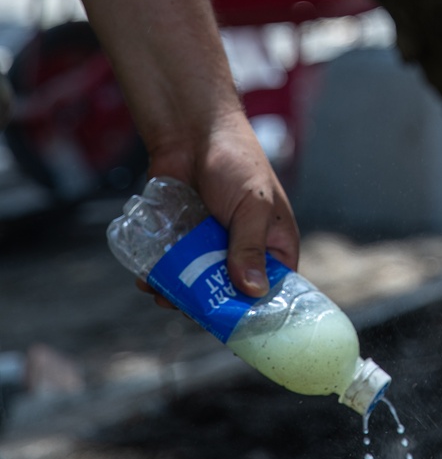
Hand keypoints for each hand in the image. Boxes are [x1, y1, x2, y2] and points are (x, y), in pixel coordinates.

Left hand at [145, 110, 299, 296]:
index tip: (233, 327)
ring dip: (180, 294)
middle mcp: (245, 251)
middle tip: (187, 308)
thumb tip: (252, 291)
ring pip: (199, 286)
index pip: (275, 290)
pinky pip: (175, 270)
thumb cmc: (236, 160)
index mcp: (275, 244)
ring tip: (163, 293)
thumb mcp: (252, 204)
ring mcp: (212, 248)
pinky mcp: (184, 241)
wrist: (192, 132)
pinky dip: (162, 278)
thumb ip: (250, 246)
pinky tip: (149, 280)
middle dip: (209, 305)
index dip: (258, 311)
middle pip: (232, 295)